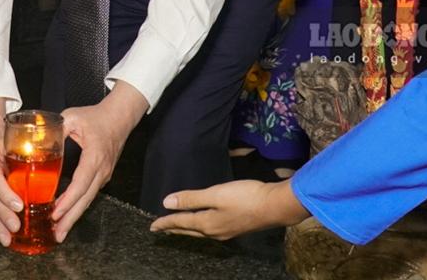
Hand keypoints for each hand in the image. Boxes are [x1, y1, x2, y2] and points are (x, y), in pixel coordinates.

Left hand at [51, 81, 147, 240]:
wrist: (119, 117)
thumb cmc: (96, 116)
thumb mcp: (72, 117)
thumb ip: (55, 128)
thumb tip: (35, 138)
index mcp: (94, 157)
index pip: (81, 183)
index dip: (68, 200)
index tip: (56, 213)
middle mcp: (101, 170)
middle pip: (86, 199)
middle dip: (71, 218)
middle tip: (57, 234)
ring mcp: (103, 174)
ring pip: (88, 199)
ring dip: (74, 215)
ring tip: (59, 231)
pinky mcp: (102, 175)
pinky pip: (89, 193)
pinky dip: (77, 205)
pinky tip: (66, 213)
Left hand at [151, 179, 308, 239]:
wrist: (274, 206)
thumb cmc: (244, 197)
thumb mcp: (215, 194)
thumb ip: (191, 198)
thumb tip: (167, 203)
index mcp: (207, 223)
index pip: (180, 222)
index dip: (166, 222)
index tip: (153, 226)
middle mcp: (214, 232)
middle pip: (188, 230)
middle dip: (173, 228)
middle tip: (160, 229)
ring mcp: (226, 232)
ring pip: (199, 232)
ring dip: (186, 229)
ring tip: (177, 227)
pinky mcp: (235, 228)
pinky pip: (209, 230)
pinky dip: (199, 227)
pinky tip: (203, 224)